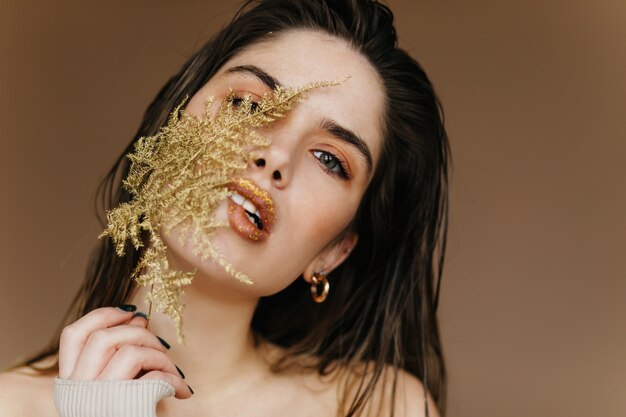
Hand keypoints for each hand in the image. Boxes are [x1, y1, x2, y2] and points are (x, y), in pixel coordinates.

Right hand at [58, 305, 191, 398]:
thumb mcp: (116, 387)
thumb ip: (118, 356)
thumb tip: (138, 318)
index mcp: (71, 385)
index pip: (74, 334)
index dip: (103, 315)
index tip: (131, 314)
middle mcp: (78, 392)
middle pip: (104, 337)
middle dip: (140, 334)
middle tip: (162, 346)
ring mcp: (98, 400)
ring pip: (129, 352)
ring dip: (160, 356)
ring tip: (173, 372)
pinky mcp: (124, 409)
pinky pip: (152, 377)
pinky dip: (173, 379)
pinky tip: (180, 391)